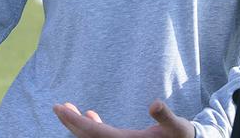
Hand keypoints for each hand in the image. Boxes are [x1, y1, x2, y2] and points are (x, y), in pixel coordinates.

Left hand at [53, 99, 194, 137]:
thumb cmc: (182, 137)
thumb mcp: (177, 126)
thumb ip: (165, 116)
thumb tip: (154, 104)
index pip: (95, 133)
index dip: (76, 121)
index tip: (60, 109)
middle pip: (88, 137)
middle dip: (71, 122)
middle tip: (57, 107)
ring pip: (93, 137)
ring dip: (79, 124)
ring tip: (67, 109)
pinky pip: (103, 136)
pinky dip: (93, 126)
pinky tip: (91, 114)